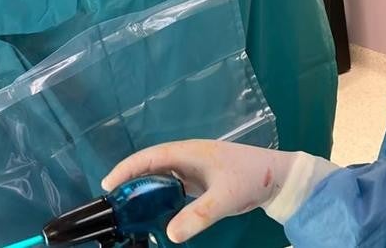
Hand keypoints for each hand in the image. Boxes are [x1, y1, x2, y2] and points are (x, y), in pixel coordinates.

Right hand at [103, 140, 298, 242]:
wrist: (278, 177)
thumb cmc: (252, 178)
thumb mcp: (225, 198)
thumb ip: (198, 215)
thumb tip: (169, 234)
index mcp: (189, 152)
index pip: (150, 157)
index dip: (127, 168)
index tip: (107, 184)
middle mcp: (187, 156)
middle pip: (151, 164)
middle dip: (130, 178)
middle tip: (112, 201)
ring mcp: (194, 167)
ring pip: (161, 174)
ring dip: (143, 186)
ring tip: (126, 206)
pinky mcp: (200, 179)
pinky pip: (172, 184)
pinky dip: (158, 193)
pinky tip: (153, 208)